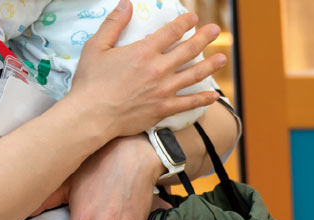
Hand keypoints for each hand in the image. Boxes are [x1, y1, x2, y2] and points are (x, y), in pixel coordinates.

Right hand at [67, 0, 225, 140]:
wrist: (93, 114)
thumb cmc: (90, 81)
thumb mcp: (96, 46)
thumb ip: (113, 24)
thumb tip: (126, 4)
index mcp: (143, 52)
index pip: (170, 33)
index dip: (184, 23)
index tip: (194, 18)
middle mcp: (158, 69)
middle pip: (188, 50)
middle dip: (203, 38)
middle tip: (215, 30)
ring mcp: (164, 90)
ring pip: (194, 75)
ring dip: (210, 66)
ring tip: (223, 58)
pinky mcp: (165, 108)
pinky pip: (190, 103)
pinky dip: (204, 99)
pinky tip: (215, 95)